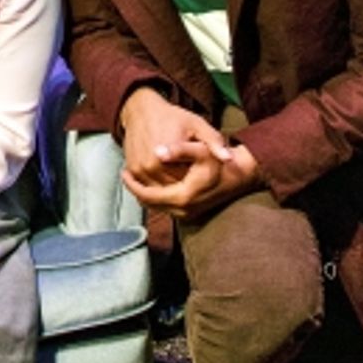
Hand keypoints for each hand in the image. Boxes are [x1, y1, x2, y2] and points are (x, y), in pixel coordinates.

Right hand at [119, 87, 232, 188]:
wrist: (142, 110)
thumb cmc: (173, 117)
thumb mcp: (198, 125)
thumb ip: (214, 142)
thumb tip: (229, 159)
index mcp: (167, 157)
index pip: (189, 180)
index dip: (198, 175)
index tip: (200, 163)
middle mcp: (150, 166)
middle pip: (174, 187)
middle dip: (184, 181)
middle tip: (189, 166)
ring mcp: (139, 170)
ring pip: (161, 189)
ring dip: (171, 184)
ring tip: (179, 169)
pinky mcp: (132, 170)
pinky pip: (149, 185)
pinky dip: (159, 182)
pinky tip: (167, 172)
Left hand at [123, 140, 261, 218]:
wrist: (239, 175)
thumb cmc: (219, 159)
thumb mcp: (200, 148)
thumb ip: (179, 150)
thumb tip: (157, 153)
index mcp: (183, 197)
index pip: (148, 196)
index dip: (133, 185)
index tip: (123, 172)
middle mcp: (184, 210)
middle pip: (150, 204)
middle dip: (136, 190)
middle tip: (125, 175)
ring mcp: (188, 214)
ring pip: (157, 207)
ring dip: (144, 194)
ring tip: (133, 178)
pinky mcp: (190, 213)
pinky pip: (165, 207)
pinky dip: (155, 196)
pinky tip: (150, 183)